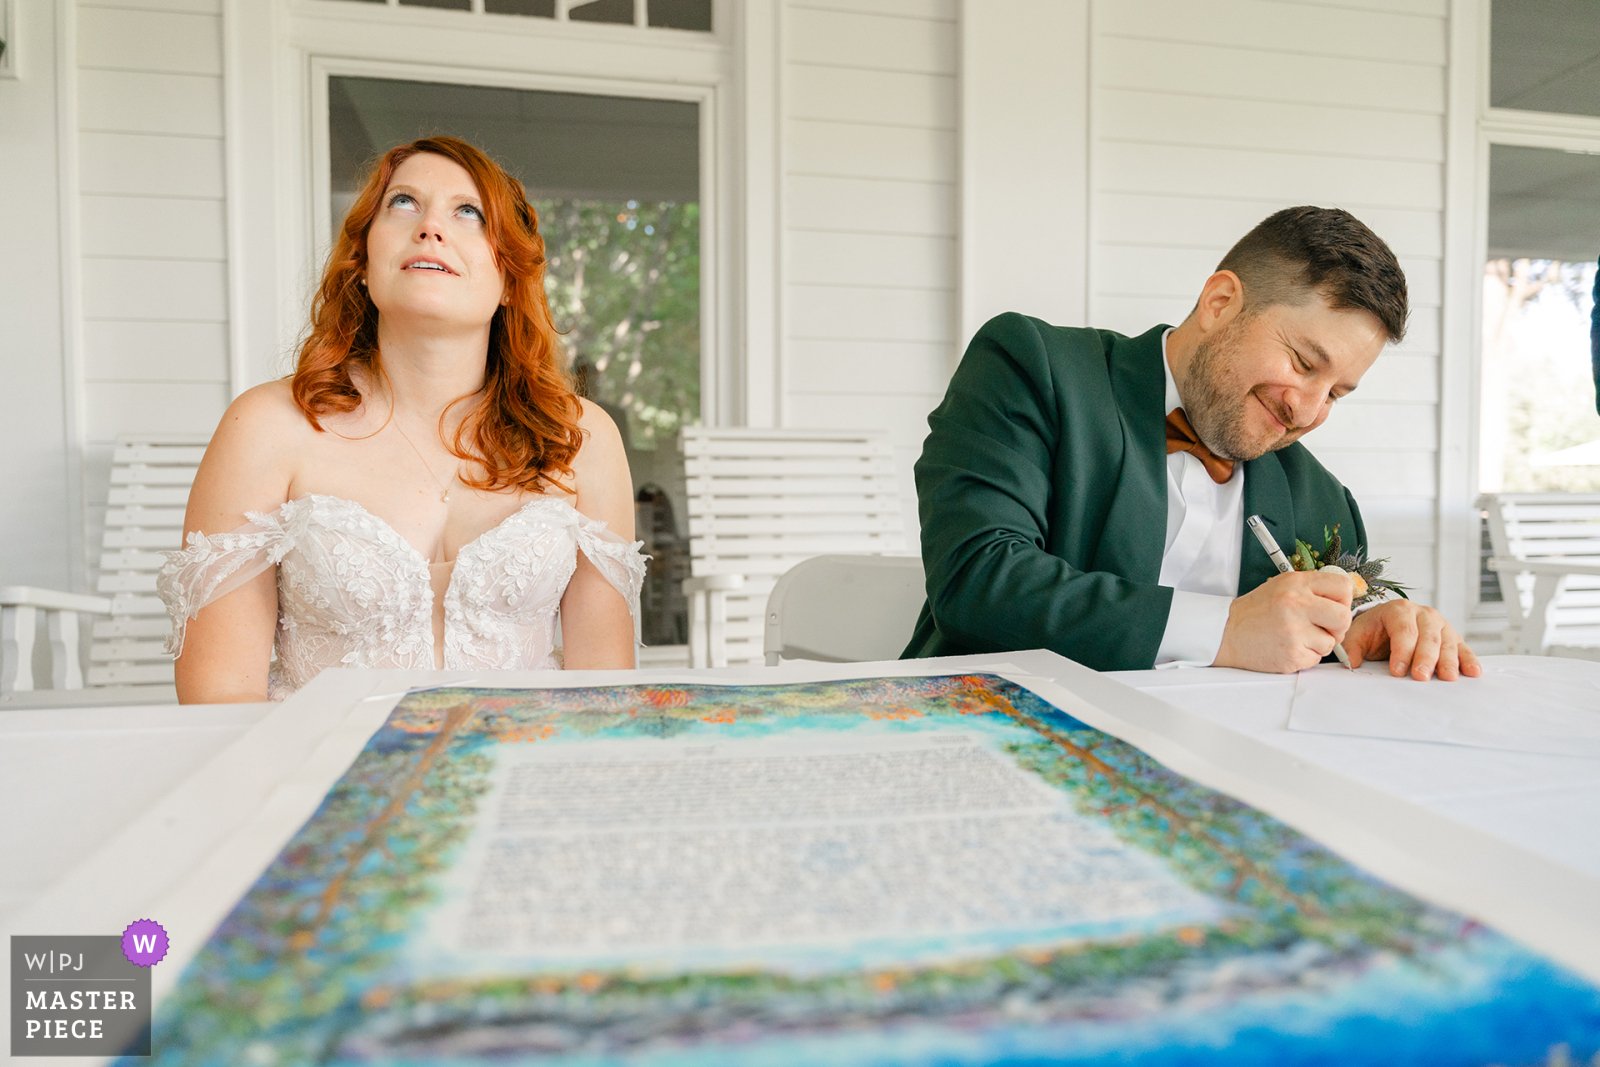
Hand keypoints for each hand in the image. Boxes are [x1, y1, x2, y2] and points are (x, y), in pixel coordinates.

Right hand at [1213, 570, 1353, 672]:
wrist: (1226, 633)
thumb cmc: (1256, 611)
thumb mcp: (1282, 586)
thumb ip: (1312, 589)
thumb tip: (1343, 599)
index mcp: (1296, 583)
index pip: (1343, 586)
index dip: (1344, 600)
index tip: (1335, 607)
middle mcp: (1297, 604)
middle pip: (1344, 617)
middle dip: (1338, 627)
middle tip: (1324, 628)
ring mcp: (1294, 631)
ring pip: (1331, 642)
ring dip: (1318, 644)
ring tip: (1296, 638)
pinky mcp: (1292, 654)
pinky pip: (1316, 659)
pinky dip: (1306, 656)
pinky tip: (1288, 648)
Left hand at [1342, 600, 1480, 680]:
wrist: (1386, 623)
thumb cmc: (1373, 630)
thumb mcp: (1358, 635)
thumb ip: (1352, 648)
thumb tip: (1351, 663)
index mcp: (1398, 610)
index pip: (1403, 630)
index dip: (1401, 651)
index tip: (1397, 671)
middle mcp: (1423, 614)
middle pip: (1427, 636)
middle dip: (1425, 658)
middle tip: (1421, 676)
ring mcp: (1440, 625)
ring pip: (1447, 642)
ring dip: (1448, 661)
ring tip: (1447, 678)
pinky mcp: (1452, 637)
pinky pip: (1462, 648)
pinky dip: (1468, 660)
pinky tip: (1472, 672)